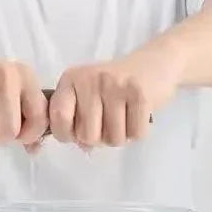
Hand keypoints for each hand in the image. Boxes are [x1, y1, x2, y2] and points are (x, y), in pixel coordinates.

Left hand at [49, 49, 178, 147]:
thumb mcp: (86, 95)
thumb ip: (75, 120)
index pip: (58, 118)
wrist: (153, 64)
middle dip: (98, 139)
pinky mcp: (140, 94)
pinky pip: (136, 134)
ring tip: (123, 119)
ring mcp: (115, 85)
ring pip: (113, 139)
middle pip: (87, 136)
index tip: (77, 132)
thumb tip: (83, 147)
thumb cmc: (112, 86)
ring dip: (120, 137)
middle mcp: (89, 80)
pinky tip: (136, 117)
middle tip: (107, 125)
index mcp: (70, 80)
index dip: (66, 135)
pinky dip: (137, 133)